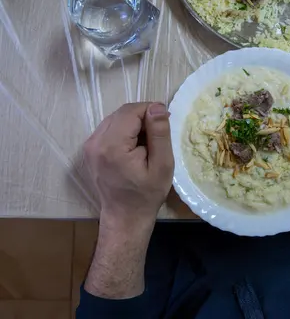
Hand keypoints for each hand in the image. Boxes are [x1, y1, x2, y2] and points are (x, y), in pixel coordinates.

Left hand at [83, 102, 173, 228]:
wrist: (125, 217)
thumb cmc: (147, 194)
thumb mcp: (162, 165)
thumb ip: (159, 134)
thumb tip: (157, 107)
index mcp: (112, 146)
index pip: (132, 111)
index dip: (151, 111)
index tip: (165, 124)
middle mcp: (95, 142)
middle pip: (122, 113)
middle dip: (142, 117)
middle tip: (158, 135)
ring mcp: (89, 146)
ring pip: (115, 118)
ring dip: (133, 123)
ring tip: (147, 142)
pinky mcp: (90, 149)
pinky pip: (109, 128)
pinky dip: (124, 131)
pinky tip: (134, 147)